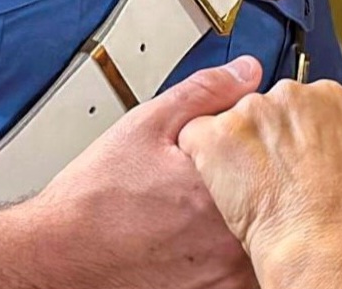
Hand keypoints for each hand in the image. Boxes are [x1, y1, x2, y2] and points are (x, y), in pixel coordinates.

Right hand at [27, 57, 262, 288]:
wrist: (63, 253)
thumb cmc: (96, 195)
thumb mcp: (147, 124)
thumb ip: (204, 93)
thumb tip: (247, 72)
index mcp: (224, 183)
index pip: (277, 156)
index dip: (266, 144)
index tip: (252, 140)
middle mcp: (232, 233)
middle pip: (275, 198)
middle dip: (259, 182)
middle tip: (221, 177)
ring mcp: (225, 270)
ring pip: (264, 236)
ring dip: (251, 218)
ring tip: (204, 207)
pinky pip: (246, 269)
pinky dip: (233, 250)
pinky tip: (199, 235)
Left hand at [179, 79, 341, 288]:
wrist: (322, 248)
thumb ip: (331, 140)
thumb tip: (318, 146)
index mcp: (328, 98)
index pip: (297, 101)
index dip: (290, 133)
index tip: (289, 156)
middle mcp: (289, 94)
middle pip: (260, 106)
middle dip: (259, 138)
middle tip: (267, 177)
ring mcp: (252, 110)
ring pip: (226, 120)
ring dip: (230, 149)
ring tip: (248, 189)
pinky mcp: (218, 132)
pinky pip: (193, 135)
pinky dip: (200, 158)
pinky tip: (220, 186)